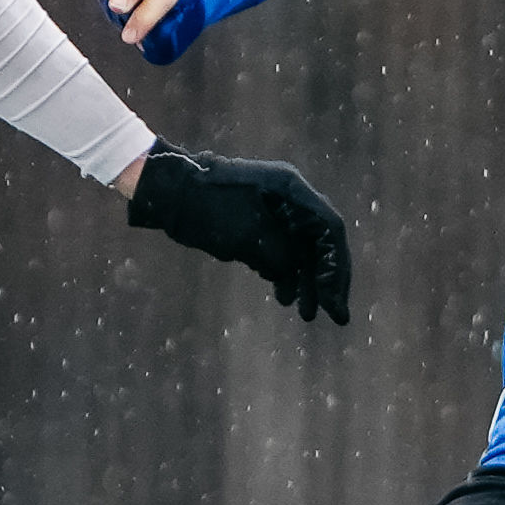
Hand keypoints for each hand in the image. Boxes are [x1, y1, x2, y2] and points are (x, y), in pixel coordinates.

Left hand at [123, 145, 352, 322]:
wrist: (168, 193)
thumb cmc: (208, 210)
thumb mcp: (249, 237)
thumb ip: (282, 256)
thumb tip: (296, 273)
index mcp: (292, 189)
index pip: (330, 228)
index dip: (336, 267)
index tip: (334, 299)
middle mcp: (288, 197)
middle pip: (319, 240)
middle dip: (327, 279)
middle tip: (335, 315)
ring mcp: (272, 209)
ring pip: (300, 248)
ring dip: (305, 281)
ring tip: (307, 314)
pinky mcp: (255, 221)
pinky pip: (279, 249)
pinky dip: (283, 273)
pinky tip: (284, 296)